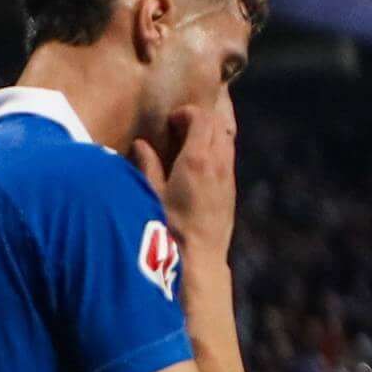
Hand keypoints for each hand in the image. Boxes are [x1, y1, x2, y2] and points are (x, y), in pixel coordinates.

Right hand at [131, 88, 237, 270]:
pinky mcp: (230, 190)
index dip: (187, 113)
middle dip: (200, 120)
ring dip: (210, 135)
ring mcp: (227, 177)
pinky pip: (227, 158)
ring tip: (188, 144)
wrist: (199, 258)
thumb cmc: (169, 228)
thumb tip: (141, 144)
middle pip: (218, 126)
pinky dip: (215, 151)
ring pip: (226, 141)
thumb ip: (147, 165)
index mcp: (197, 159)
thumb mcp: (150, 195)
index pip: (202, 119)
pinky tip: (198, 165)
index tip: (171, 120)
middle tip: (179, 127)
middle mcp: (218, 163)